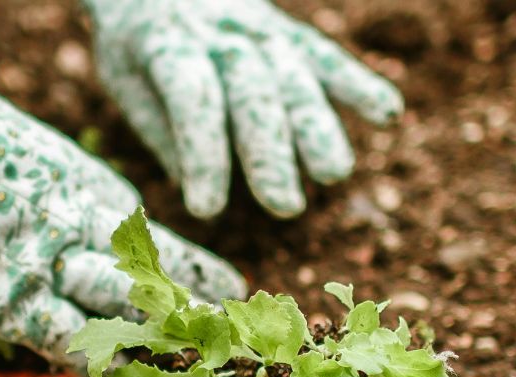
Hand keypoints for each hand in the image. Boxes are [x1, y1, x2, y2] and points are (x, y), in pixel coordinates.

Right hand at [0, 84, 246, 362]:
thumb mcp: (11, 135)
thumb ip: (40, 168)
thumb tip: (44, 175)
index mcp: (80, 181)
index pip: (140, 231)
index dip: (174, 259)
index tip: (209, 276)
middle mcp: (78, 227)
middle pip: (149, 273)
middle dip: (191, 300)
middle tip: (227, 321)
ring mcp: (48, 271)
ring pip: (121, 313)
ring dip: (157, 339)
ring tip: (192, 360)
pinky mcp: (9, 307)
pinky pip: (65, 343)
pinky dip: (94, 366)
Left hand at [84, 0, 403, 218]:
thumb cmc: (138, 42)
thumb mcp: (126, 80)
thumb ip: (162, 132)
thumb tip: (202, 192)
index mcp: (166, 44)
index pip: (191, 97)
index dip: (202, 153)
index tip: (207, 208)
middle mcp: (219, 32)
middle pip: (251, 90)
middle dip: (269, 150)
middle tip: (283, 206)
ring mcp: (260, 29)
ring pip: (294, 75)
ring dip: (317, 126)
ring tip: (333, 174)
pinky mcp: (288, 32)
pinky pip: (325, 56)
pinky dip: (358, 83)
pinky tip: (388, 114)